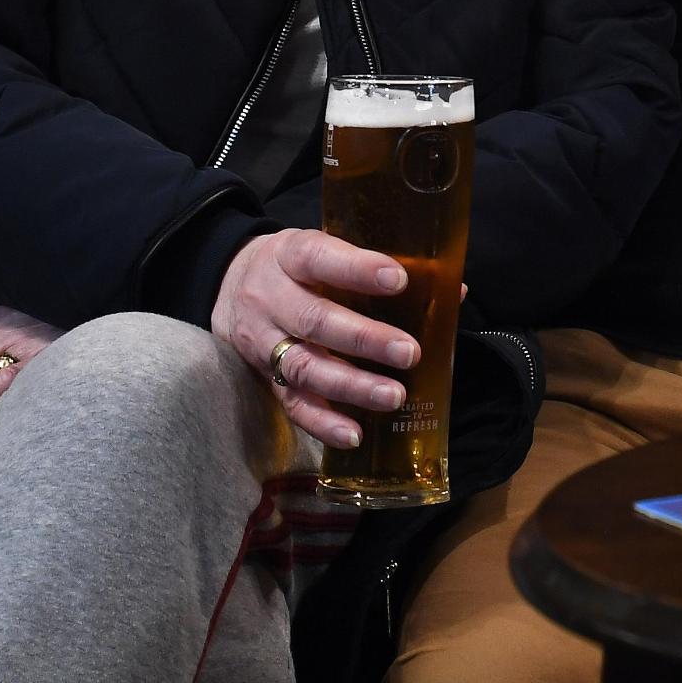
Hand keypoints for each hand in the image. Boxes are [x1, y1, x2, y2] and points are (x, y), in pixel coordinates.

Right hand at [210, 229, 419, 450]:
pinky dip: (323, 423)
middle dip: (364, 339)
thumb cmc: (296, 266)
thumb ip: (378, 267)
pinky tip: (355, 434)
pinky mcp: (265, 378)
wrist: (228, 284)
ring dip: (352, 386)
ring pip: (305, 368)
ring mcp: (264, 342)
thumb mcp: (324, 248)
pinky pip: (292, 404)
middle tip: (409, 352)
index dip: (358, 270)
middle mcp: (271, 298)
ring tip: (394, 396)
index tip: (399, 280)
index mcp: (291, 255)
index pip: (320, 258)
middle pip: (315, 321)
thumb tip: (453, 290)